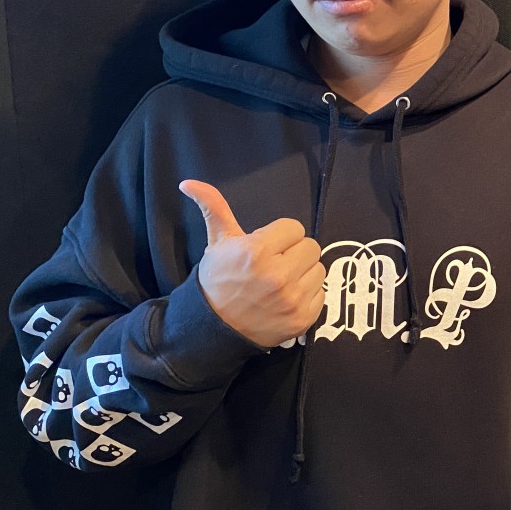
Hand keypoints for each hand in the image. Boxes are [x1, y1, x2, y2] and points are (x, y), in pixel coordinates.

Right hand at [179, 180, 324, 347]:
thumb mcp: (218, 242)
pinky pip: (322, 294)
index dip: (281, 235)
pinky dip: (307, 295)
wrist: (213, 327)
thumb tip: (188, 182)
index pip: (295, 228)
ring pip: (318, 270)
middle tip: (276, 263)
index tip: (268, 246)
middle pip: (311, 247)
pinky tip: (286, 299)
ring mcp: (292, 300)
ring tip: (281, 281)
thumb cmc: (218, 280)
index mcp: (257, 252)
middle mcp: (277, 276)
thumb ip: (213, 207)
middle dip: (294, 253)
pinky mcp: (302, 319)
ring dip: (303, 273)